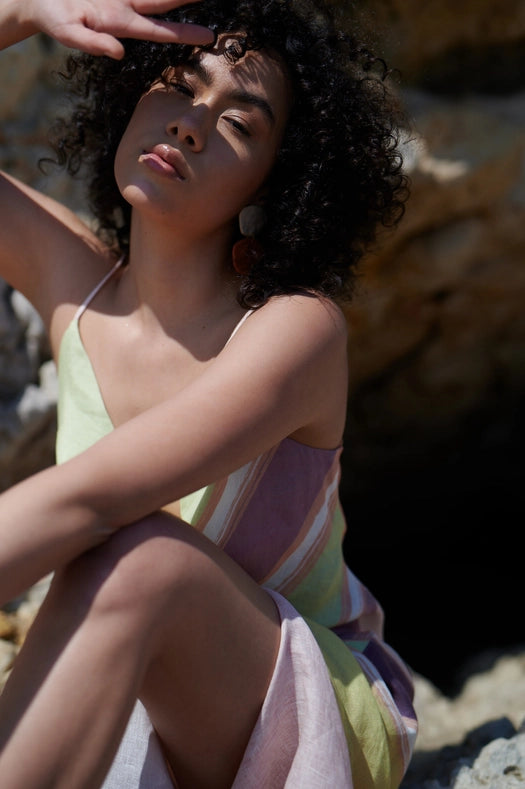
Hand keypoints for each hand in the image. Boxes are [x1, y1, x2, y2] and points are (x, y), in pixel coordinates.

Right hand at [25, 0, 212, 58]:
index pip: (160, 30)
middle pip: (165, 1)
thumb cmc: (54, 19)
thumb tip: (118, 53)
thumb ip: (93, 44)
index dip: (185, 33)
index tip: (209, 36)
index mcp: (121, 23)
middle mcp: (127, 6)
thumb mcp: (69, 34)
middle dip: (188, 0)